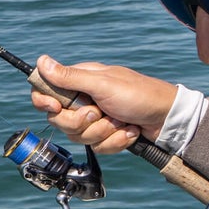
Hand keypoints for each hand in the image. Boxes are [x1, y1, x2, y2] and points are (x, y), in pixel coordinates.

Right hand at [29, 55, 179, 154]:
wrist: (167, 119)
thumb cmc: (139, 94)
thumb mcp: (102, 84)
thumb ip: (70, 77)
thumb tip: (41, 61)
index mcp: (79, 82)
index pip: (45, 92)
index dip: (45, 103)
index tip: (56, 107)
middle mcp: (83, 100)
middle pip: (59, 120)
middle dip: (81, 122)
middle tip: (99, 112)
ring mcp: (93, 119)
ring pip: (77, 137)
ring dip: (103, 132)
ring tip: (121, 121)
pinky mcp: (104, 135)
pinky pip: (96, 147)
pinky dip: (115, 141)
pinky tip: (128, 130)